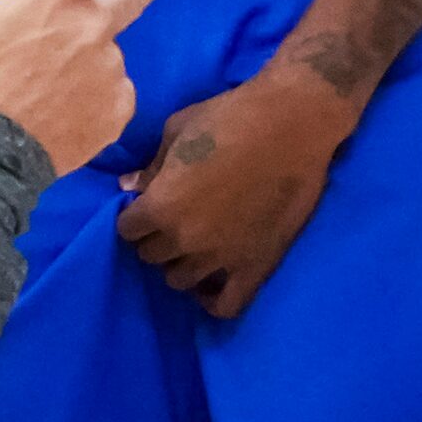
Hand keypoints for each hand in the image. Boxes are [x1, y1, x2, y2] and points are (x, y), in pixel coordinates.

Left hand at [116, 70, 353, 317]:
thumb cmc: (231, 116)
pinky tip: (210, 283)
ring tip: (195, 242)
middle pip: (152, 256)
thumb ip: (151, 166)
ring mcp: (221, 258)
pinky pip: (226, 305)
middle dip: (157, 236)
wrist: (294, 122)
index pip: (128, 229)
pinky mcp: (256, 265)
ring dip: (181, 261)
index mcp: (161, 207)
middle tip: (175, 216)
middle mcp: (185, 240)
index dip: (136, 214)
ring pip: (180, 280)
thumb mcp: (178, 130)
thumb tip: (129, 187)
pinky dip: (211, 301)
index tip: (150, 202)